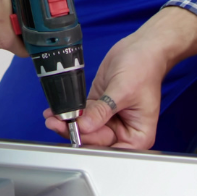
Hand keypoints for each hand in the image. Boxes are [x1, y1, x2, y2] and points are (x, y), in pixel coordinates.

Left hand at [43, 5, 196, 149]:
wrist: (141, 48)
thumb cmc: (144, 69)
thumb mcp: (123, 91)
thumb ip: (103, 111)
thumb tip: (85, 126)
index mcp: (137, 135)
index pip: (110, 147)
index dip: (91, 142)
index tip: (73, 134)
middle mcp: (123, 130)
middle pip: (94, 139)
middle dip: (75, 132)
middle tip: (56, 123)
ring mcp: (109, 118)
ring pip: (85, 127)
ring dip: (68, 123)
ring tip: (52, 117)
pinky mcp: (99, 106)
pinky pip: (82, 114)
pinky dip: (70, 112)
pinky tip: (56, 111)